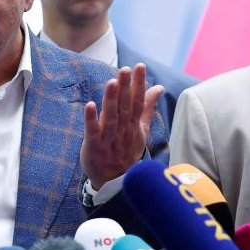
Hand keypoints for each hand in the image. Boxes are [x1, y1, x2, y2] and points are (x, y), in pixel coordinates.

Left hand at [81, 63, 163, 189]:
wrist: (115, 182)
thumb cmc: (126, 151)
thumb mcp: (140, 130)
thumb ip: (148, 108)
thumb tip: (158, 87)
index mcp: (134, 126)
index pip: (138, 102)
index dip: (139, 84)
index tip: (140, 66)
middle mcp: (123, 131)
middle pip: (126, 107)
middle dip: (126, 88)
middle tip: (125, 69)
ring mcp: (109, 139)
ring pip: (112, 117)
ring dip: (111, 100)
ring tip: (111, 82)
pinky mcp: (94, 147)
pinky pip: (93, 132)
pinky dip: (92, 119)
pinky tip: (90, 105)